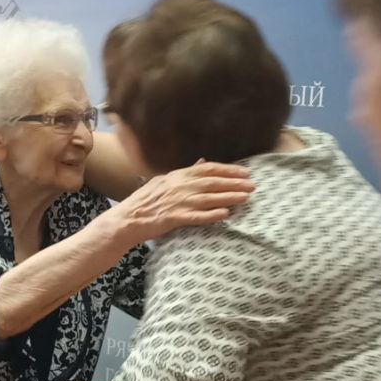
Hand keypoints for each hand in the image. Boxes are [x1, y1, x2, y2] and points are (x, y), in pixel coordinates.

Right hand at [111, 161, 252, 244]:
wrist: (127, 218)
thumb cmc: (146, 200)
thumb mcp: (164, 181)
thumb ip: (185, 172)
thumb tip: (203, 162)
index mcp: (177, 175)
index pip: (207, 169)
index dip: (228, 170)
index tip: (244, 172)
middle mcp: (178, 186)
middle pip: (211, 182)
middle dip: (234, 183)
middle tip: (252, 185)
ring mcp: (176, 202)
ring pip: (207, 198)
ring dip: (228, 197)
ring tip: (245, 198)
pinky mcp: (172, 218)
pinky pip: (195, 216)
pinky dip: (211, 215)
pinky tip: (224, 214)